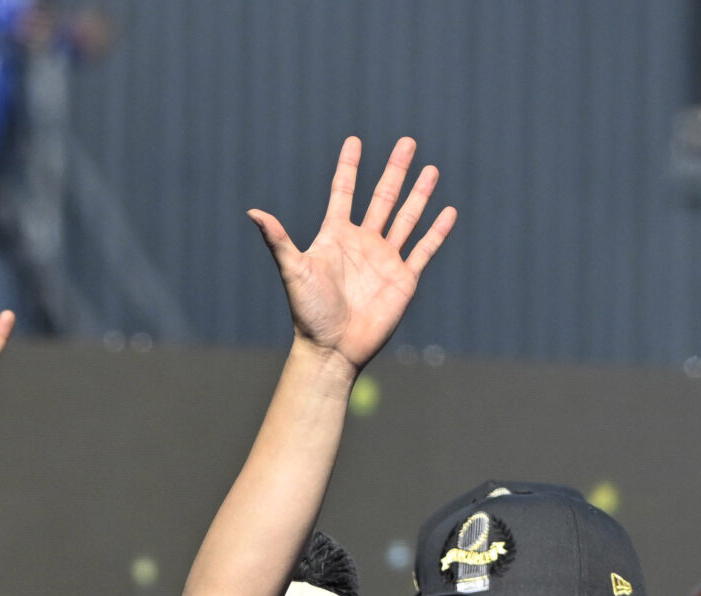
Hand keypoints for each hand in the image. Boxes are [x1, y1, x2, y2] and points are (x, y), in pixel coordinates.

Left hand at [248, 136, 455, 369]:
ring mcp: (385, 259)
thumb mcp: (293, 270)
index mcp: (336, 237)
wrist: (332, 349)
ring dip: (419, 194)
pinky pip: (424, 249)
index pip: (344, 193)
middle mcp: (362, 244)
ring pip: (406, 218)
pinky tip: (448, 211)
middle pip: (383, 198)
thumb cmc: (308, 312)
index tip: (354, 141)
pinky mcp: (404, 279)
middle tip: (407, 142)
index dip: (349, 167)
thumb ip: (277, 240)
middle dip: (395, 170)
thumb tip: (252, 212)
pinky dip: (437, 231)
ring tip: (431, 169)